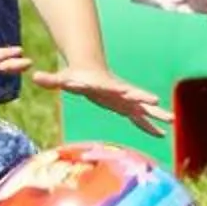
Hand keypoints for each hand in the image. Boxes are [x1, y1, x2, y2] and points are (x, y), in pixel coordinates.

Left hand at [32, 63, 171, 137]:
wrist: (90, 70)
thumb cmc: (76, 76)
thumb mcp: (63, 79)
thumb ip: (51, 79)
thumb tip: (34, 76)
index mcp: (107, 85)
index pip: (118, 89)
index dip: (126, 92)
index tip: (134, 94)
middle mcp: (120, 91)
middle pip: (134, 97)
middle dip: (145, 100)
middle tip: (157, 103)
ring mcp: (125, 100)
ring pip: (143, 108)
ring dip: (156, 115)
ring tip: (172, 121)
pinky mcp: (126, 107)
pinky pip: (140, 118)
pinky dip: (150, 126)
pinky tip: (161, 135)